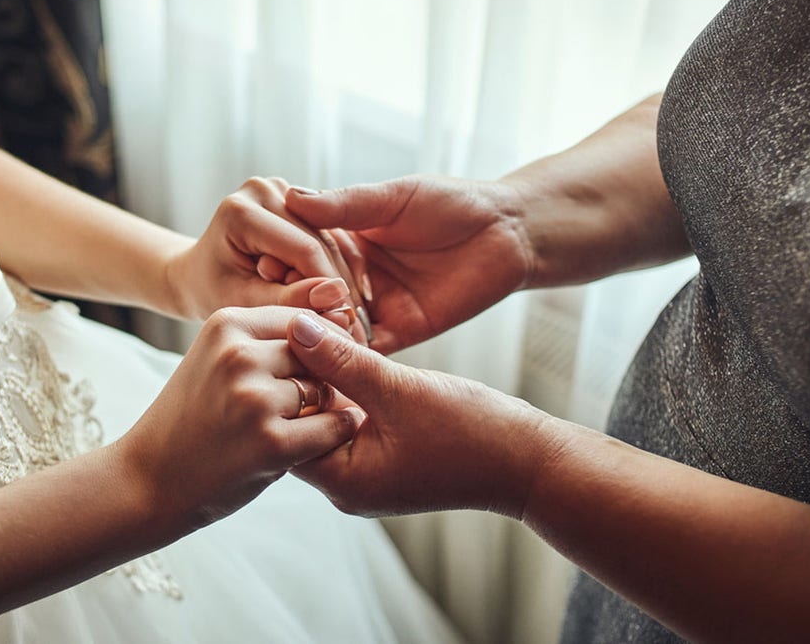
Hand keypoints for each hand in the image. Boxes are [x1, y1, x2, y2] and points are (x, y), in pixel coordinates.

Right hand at [115, 307, 363, 531]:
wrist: (147, 481)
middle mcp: (239, 356)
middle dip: (318, 380)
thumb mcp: (217, 360)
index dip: (316, 348)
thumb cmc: (192, 419)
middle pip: (317, 355)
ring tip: (285, 429)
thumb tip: (338, 324)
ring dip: (320, 412)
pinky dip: (331, 437)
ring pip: (325, 392)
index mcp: (226, 325)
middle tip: (295, 408)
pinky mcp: (271, 443)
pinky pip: (331, 429)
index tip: (310, 373)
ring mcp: (254, 400)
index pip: (302, 320)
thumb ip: (267, 342)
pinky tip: (308, 446)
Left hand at [164, 178, 367, 341]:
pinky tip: (352, 300)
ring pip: (331, 239)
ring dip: (346, 280)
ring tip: (358, 322)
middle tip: (361, 332)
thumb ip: (286, 300)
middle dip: (340, 289)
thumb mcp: (243, 302)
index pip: (303, 250)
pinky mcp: (297, 198)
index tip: (349, 326)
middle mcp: (264, 189)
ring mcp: (283, 189)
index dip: (330, 290)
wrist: (199, 272)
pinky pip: (329, 235)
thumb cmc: (211, 291)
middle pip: (320, 242)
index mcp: (242, 211)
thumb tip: (336, 299)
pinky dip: (340, 267)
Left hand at [284, 312, 556, 517]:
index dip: (278, 381)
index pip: (281, 430)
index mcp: (342, 481)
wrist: (531, 461)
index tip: (281, 336)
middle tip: (296, 327)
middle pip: (300, 423)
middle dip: (299, 376)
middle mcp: (346, 483)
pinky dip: (348, 387)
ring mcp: (365, 471)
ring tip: (322, 330)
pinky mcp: (384, 455)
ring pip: (326, 416)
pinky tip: (349, 348)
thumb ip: (343, 360)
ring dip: (325, 377)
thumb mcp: (399, 389)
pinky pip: (351, 417)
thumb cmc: (472, 433)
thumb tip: (295, 328)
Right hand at [285, 176, 532, 352]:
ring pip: (335, 326)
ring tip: (296, 339)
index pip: (301, 256)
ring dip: (318, 332)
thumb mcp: (393, 198)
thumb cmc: (453, 203)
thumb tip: (291, 197)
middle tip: (275, 312)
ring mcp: (376, 307)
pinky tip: (330, 358)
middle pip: (313, 296)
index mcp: (346, 240)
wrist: (509, 232)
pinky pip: (369, 351)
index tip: (261, 267)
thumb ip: (345, 205)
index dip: (282, 262)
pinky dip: (350, 356)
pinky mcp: (402, 332)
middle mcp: (355, 277)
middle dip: (295, 304)